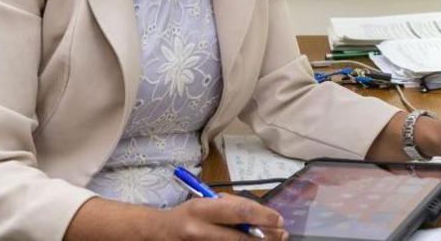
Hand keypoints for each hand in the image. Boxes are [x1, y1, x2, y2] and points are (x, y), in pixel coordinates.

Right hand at [155, 193, 286, 240]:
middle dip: (267, 237)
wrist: (158, 234)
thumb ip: (230, 209)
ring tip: (273, 240)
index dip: (263, 216)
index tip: (278, 219)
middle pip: (241, 238)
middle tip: (282, 234)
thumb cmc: (186, 215)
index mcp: (201, 210)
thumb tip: (261, 217)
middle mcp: (200, 231)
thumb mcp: (205, 204)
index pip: (239, 211)